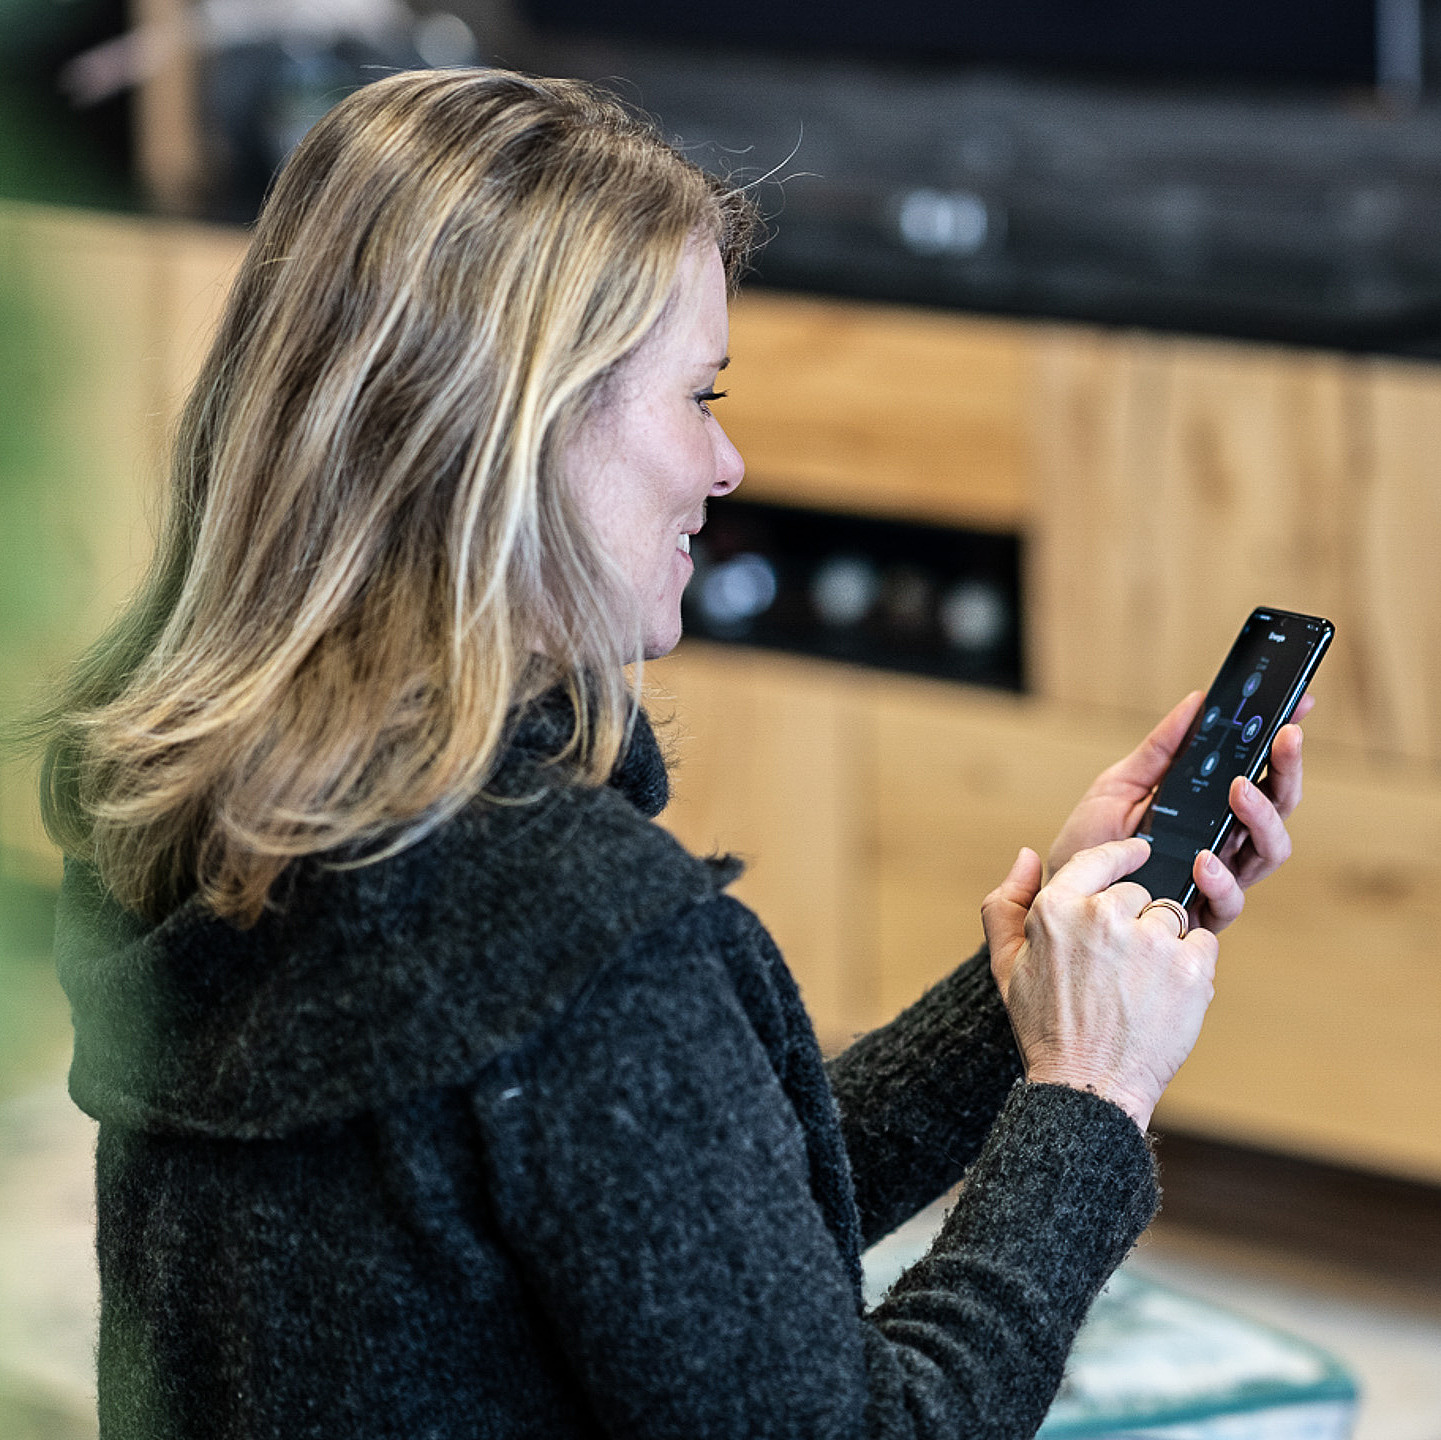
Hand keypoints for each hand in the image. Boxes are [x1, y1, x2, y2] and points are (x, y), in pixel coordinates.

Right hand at [983, 839, 1219, 1131]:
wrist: (1088, 1085)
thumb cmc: (1046, 1026)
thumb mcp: (1006, 964)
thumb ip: (1007, 902)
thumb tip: (1028, 855)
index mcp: (1056, 909)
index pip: (1099, 859)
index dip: (1124, 853)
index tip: (1141, 851)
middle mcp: (1103, 916)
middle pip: (1139, 893)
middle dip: (1134, 921)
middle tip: (1118, 967)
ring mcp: (1149, 941)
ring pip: (1172, 917)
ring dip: (1164, 943)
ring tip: (1140, 985)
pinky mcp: (1189, 968)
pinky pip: (1202, 944)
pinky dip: (1191, 964)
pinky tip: (1164, 994)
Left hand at [1047, 691, 1313, 933]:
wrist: (1063, 891)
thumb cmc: (1092, 842)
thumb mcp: (1120, 785)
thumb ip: (1160, 750)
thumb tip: (1196, 702)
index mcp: (1211, 808)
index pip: (1260, 773)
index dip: (1283, 743)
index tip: (1297, 706)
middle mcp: (1224, 841)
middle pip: (1279, 807)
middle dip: (1287, 769)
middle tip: (1281, 738)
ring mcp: (1218, 878)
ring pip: (1270, 850)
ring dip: (1263, 817)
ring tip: (1240, 791)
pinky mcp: (1200, 914)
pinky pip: (1231, 900)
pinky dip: (1222, 879)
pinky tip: (1205, 859)